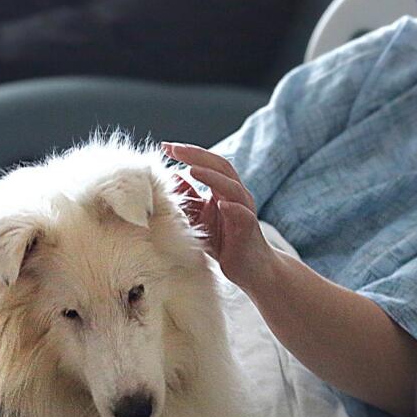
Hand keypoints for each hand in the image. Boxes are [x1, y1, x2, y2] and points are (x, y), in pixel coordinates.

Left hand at [162, 142, 280, 293]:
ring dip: (212, 177)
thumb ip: (188, 199)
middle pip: (221, 167)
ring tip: (192, 170)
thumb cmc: (225, 242)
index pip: (207, 164)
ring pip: (232, 187)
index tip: (165, 146)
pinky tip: (221, 204)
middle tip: (175, 149)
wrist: (251, 269)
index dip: (188, 153)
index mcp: (224, 189)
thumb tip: (169, 178)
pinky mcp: (249, 230)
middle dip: (197, 156)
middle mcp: (236, 195)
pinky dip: (233, 208)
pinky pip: (243, 215)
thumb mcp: (200, 217)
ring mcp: (244, 211)